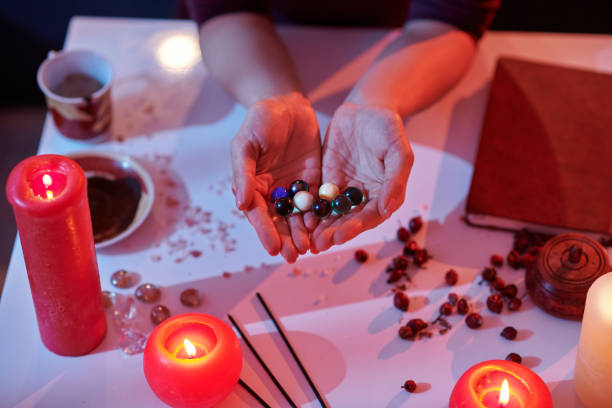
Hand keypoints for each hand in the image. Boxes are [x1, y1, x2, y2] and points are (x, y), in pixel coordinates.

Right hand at [231, 93, 320, 261]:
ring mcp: (293, 189)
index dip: (264, 231)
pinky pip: (315, 203)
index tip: (273, 248)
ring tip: (310, 250)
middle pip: (278, 222)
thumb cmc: (260, 120)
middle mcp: (272, 192)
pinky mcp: (312, 182)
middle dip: (285, 240)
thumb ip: (244, 172)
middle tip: (294, 257)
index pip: (258, 214)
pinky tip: (324, 228)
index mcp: (252, 186)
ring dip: (302, 234)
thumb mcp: (246, 143)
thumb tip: (241, 204)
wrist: (287, 103)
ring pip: (297, 217)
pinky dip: (318, 217)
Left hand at [312, 102, 412, 251]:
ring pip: (331, 215)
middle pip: (348, 221)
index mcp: (384, 195)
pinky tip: (297, 219)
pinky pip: (317, 199)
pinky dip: (309, 210)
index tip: (339, 236)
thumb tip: (388, 210)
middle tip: (318, 245)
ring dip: (320, 229)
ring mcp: (344, 191)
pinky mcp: (327, 182)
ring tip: (306, 242)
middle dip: (333, 233)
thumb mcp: (398, 151)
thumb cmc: (388, 128)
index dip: (355, 228)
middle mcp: (363, 198)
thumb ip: (395, 180)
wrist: (366, 108)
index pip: (370, 217)